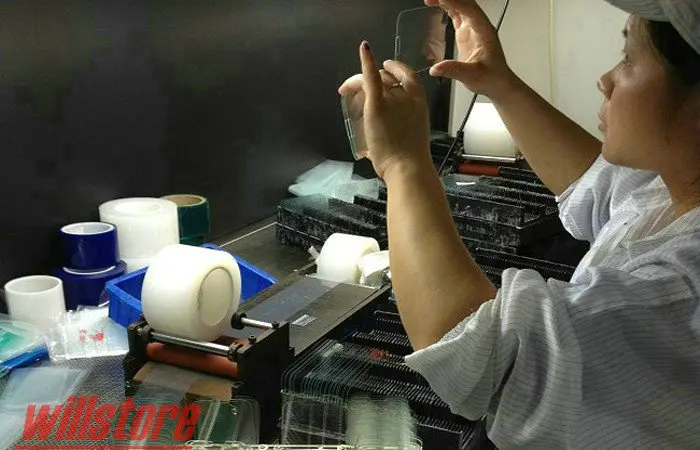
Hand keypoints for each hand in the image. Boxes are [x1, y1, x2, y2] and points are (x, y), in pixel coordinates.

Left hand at [338, 42, 431, 178]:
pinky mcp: (377, 105)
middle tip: (357, 86)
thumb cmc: (410, 160)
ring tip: (348, 88)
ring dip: (360, 80)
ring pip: (375, 80)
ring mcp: (393, 100)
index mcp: (419, 104)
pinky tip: (364, 49)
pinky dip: (367, 61)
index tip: (387, 67)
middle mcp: (408, 97)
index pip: (409, 77)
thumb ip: (400, 131)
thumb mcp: (411, 138)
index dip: (397, 69)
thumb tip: (381, 142)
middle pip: (388, 78)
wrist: (408, 167)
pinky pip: (371, 78)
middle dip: (373, 78)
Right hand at [424, 0, 513, 98]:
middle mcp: (479, 26)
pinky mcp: (466, 33)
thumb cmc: (491, 78)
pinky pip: (457, 14)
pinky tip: (437, 5)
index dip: (455, 2)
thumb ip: (454, 70)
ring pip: (460, 6)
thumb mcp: (472, 76)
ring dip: (446, 1)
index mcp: (484, 31)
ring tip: (429, 0)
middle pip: (465, 3)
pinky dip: (447, 7)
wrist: (496, 83)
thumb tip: (436, 68)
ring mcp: (473, 28)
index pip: (470, 10)